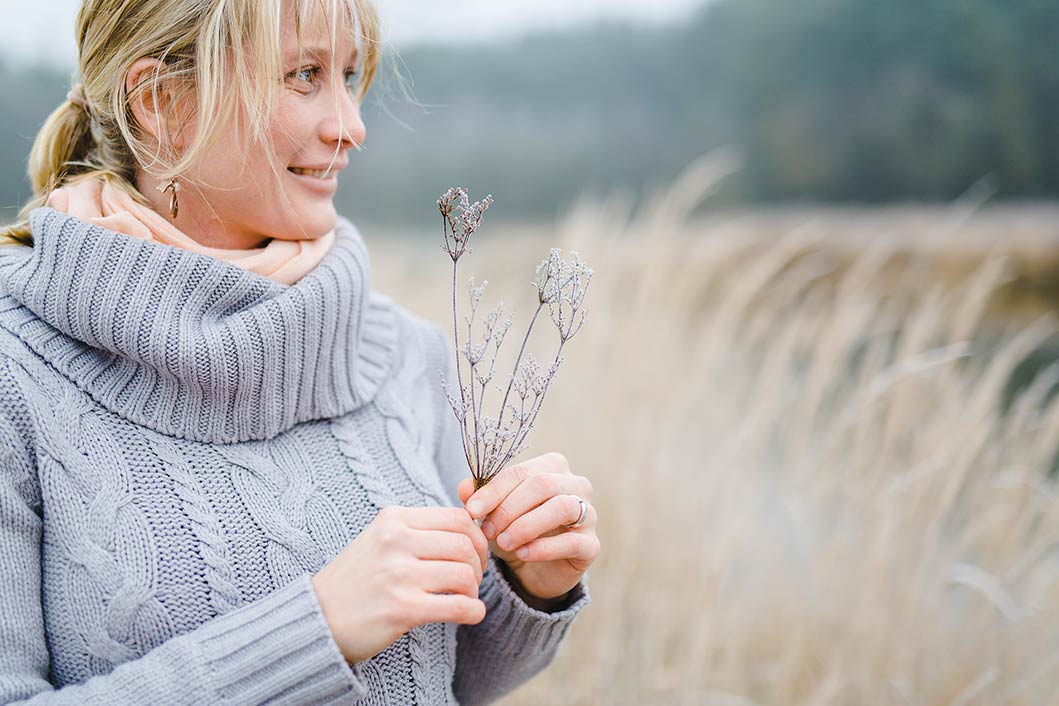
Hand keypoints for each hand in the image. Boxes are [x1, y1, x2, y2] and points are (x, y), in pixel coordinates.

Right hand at [311, 506, 488, 663]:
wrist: (317, 617)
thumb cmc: (356, 580)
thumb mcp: (380, 539)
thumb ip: (417, 531)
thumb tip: (468, 527)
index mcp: (393, 519)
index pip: (457, 518)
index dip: (477, 538)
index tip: (475, 554)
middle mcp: (396, 541)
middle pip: (464, 545)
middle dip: (478, 564)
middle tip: (473, 579)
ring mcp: (399, 574)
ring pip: (464, 574)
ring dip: (474, 590)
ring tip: (466, 597)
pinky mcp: (403, 608)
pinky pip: (458, 606)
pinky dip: (473, 611)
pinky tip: (471, 614)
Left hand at [458, 452, 598, 602]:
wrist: (534, 570)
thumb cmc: (515, 530)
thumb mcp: (493, 514)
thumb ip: (479, 499)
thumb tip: (464, 487)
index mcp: (552, 467)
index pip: (521, 472)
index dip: (494, 490)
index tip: (471, 510)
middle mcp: (576, 485)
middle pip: (542, 484)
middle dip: (509, 508)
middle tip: (487, 530)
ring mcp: (588, 514)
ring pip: (562, 508)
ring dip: (527, 525)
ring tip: (504, 542)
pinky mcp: (592, 544)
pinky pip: (572, 541)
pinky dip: (544, 548)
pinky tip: (522, 554)